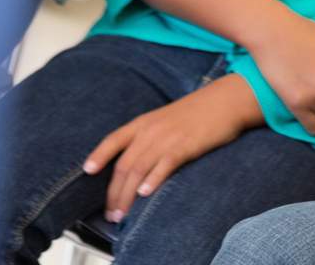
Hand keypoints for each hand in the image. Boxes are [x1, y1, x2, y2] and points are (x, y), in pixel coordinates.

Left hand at [81, 75, 261, 221]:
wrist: (225, 100)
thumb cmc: (198, 112)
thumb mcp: (166, 119)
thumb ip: (150, 137)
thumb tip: (138, 161)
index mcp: (144, 122)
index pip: (114, 139)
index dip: (99, 154)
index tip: (88, 170)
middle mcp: (151, 130)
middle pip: (124, 165)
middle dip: (114, 193)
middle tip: (112, 214)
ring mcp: (167, 138)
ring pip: (139, 170)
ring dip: (127, 195)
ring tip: (123, 214)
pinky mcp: (185, 145)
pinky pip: (164, 165)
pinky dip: (152, 180)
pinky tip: (145, 193)